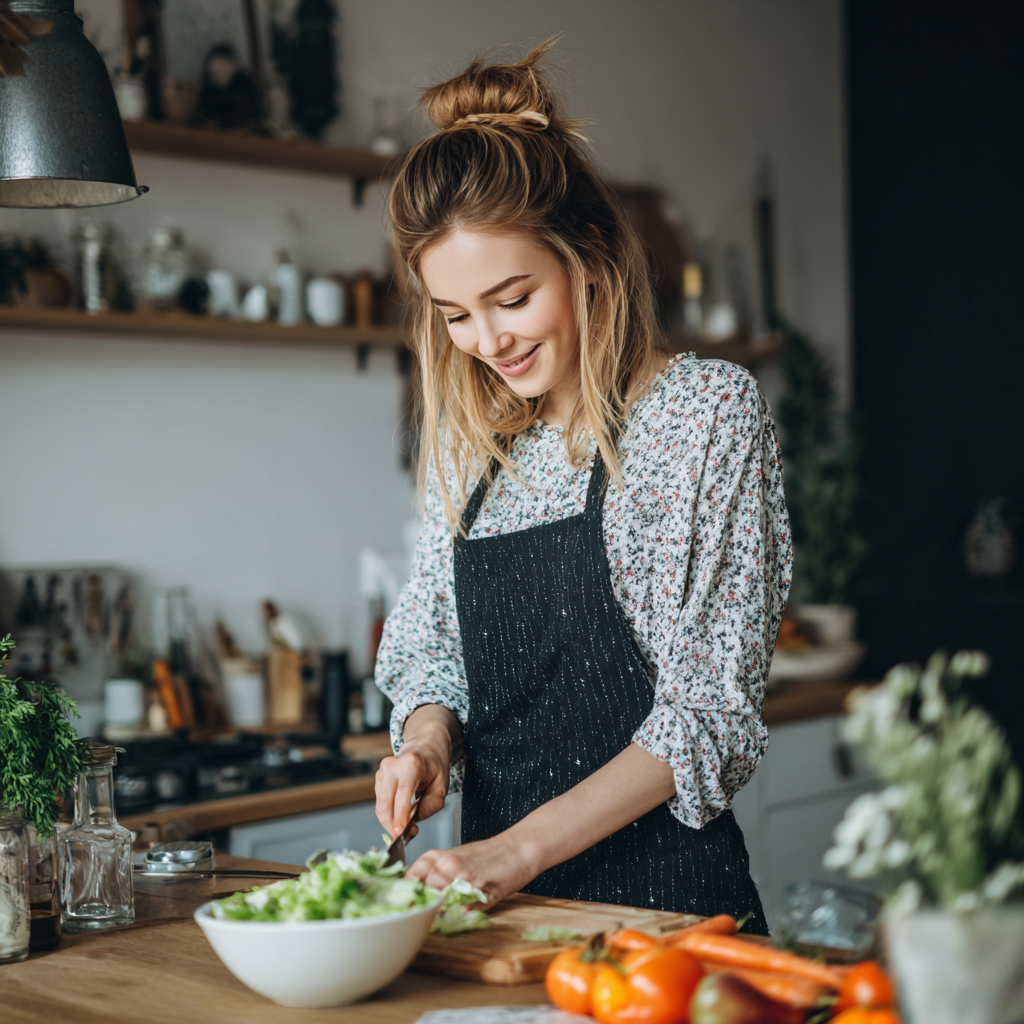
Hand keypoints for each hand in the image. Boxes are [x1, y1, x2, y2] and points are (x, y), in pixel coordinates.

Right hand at [374, 704, 461, 836]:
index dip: (400, 816)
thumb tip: (412, 822)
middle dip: (392, 825)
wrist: (425, 748)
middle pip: (385, 803)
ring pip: (380, 806)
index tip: (400, 833)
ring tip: (407, 827)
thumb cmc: (435, 767)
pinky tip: (400, 816)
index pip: (402, 794)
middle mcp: (392, 765)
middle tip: (406, 837)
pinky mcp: (378, 778)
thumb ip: (430, 806)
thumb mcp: (442, 787)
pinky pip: (380, 802)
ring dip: (390, 822)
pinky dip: (388, 814)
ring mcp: (383, 771)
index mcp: (411, 764)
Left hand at [406, 834, 540, 905]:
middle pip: (424, 893)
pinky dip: (460, 916)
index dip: (407, 892)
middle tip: (420, 916)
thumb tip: (419, 895)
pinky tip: (460, 917)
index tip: (403, 904)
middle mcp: (448, 866)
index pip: (412, 877)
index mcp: (439, 857)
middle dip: (422, 905)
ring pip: (440, 903)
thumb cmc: (488, 854)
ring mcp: (463, 879)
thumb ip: (437, 876)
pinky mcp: (480, 892)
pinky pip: (463, 911)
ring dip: (439, 913)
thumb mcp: (457, 858)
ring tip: (439, 919)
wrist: (517, 848)